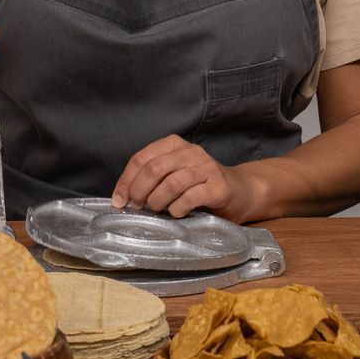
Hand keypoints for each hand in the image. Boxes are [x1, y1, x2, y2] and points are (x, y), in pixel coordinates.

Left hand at [110, 136, 251, 219]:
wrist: (240, 190)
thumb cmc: (200, 186)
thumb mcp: (174, 174)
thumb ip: (153, 179)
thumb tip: (124, 196)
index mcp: (175, 145)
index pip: (141, 158)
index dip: (126, 180)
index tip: (119, 200)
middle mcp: (191, 152)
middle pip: (154, 168)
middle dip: (139, 191)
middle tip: (137, 206)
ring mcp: (206, 167)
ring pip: (172, 183)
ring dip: (158, 200)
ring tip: (157, 209)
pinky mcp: (218, 186)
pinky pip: (191, 197)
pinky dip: (178, 208)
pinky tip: (177, 212)